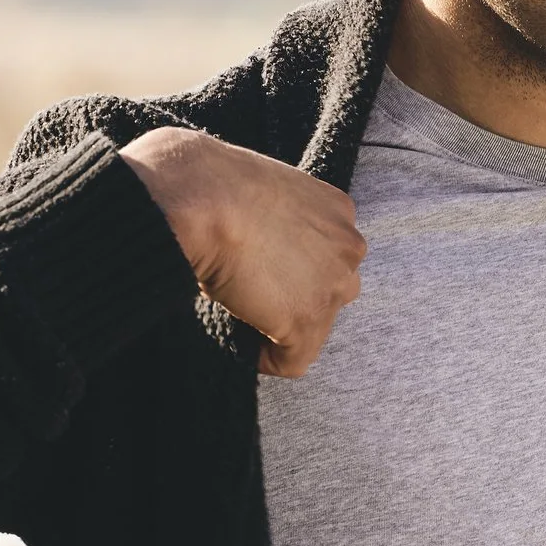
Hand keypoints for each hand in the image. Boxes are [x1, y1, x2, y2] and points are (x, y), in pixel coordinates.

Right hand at [119, 126, 365, 376]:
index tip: (259, 270)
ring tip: (242, 311)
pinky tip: (240, 340)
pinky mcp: (307, 320)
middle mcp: (348, 246)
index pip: (328, 256)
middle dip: (294, 296)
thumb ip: (276, 222)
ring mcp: (333, 285)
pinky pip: (292, 361)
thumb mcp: (259, 193)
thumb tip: (257, 250)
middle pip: (329, 290)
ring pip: (315, 325)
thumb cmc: (209, 184)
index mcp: (337, 210)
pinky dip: (264, 359)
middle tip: (250, 291)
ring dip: (281, 325)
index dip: (292, 269)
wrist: (197, 197)